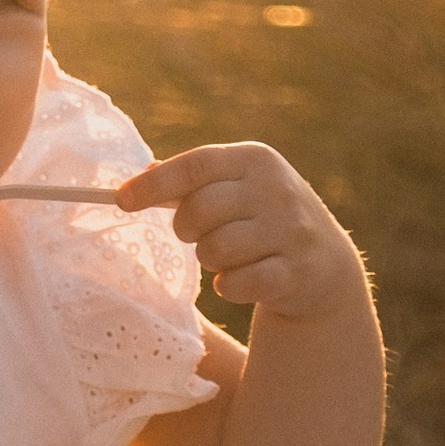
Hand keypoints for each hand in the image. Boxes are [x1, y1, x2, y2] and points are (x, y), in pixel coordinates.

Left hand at [114, 143, 361, 321]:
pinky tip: (242, 279)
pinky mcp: (295, 272)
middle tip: (194, 234)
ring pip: (215, 249)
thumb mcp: (237, 186)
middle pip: (199, 210)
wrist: (324, 261)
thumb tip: (141, 173)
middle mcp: (276, 189)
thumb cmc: (263, 216)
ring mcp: (290, 230)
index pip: (196, 166)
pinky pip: (236, 283)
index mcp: (255, 159)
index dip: (154, 184)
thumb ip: (192, 180)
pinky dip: (229, 286)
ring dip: (210, 259)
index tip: (120, 200)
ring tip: (227, 256)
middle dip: (185, 228)